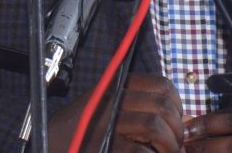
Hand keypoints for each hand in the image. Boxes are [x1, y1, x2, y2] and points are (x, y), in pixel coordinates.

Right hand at [47, 73, 184, 151]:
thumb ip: (139, 109)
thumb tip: (183, 119)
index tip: (177, 120)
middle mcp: (111, 101)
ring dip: (170, 144)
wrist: (48, 144)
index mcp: (114, 88)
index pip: (159, 84)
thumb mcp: (107, 110)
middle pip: (161, 104)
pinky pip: (140, 151)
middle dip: (177, 127)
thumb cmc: (80, 132)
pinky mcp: (105, 147)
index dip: (177, 103)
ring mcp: (107, 125)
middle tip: (176, 144)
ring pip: (154, 125)